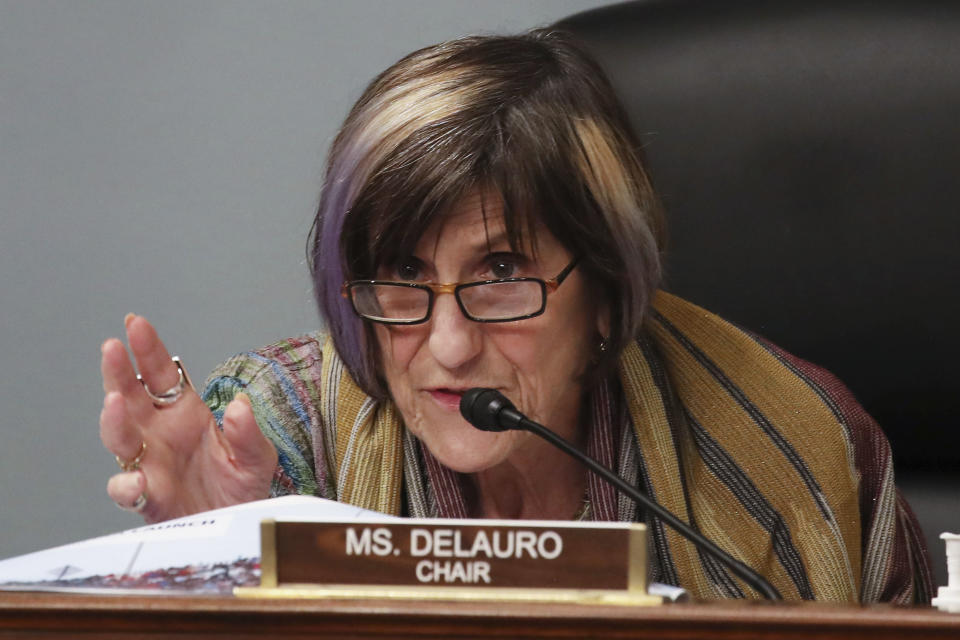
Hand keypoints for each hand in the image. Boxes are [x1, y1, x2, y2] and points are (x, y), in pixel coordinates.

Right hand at [100, 314, 277, 522]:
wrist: (241, 527)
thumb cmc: (243, 487)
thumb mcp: (257, 457)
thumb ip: (249, 433)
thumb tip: (239, 407)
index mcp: (185, 414)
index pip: (161, 374)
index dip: (147, 349)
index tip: (135, 324)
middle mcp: (160, 434)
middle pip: (129, 396)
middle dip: (118, 371)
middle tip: (113, 348)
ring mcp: (149, 464)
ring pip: (119, 437)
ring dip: (113, 420)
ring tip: (115, 402)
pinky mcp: (148, 499)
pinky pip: (127, 490)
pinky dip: (126, 485)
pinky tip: (136, 482)